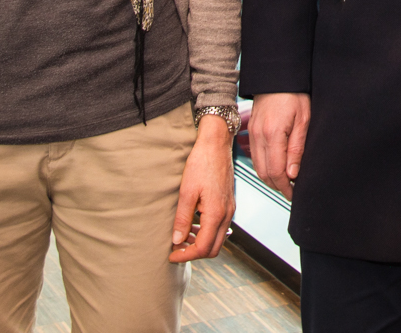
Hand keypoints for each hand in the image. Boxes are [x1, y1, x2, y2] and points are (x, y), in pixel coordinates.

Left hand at [170, 115, 235, 261]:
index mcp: (216, 214)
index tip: (170, 256)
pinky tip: (192, 226)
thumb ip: (183, 219)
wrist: (216, 144)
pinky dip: (206, 233)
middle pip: (213, 249)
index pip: (203, 248)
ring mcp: (230, 209)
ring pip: (217, 239)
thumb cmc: (201, 164)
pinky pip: (219, 227)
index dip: (185, 256)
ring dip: (200, 243)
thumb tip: (176, 241)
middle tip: (175, 250)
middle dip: (193, 253)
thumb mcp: (187, 192)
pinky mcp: (228, 204)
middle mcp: (227, 215)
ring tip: (181, 239)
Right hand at [250, 92, 309, 198]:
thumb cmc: (293, 95)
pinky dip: (265, 167)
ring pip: (258, 167)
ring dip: (271, 178)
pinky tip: (276, 168)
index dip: (286, 187)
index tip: (295, 194)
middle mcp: (258, 137)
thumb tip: (293, 173)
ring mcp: (252, 135)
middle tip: (292, 191)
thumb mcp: (303, 120)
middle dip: (278, 186)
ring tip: (286, 182)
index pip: (276, 172)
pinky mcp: (251, 132)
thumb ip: (297, 148)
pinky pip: (255, 157)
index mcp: (272, 134)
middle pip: (264, 173)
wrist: (276, 77)